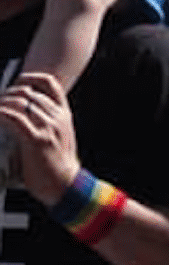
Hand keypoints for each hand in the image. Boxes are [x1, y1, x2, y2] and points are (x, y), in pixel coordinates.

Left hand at [0, 71, 77, 201]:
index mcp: (64, 116)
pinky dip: (0, 113)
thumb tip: (22, 115)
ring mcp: (48, 128)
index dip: (30, 78)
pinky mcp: (35, 140)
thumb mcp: (60, 138)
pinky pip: (13, 118)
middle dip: (8, 93)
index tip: (16, 82)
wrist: (67, 187)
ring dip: (1, 103)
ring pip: (19, 102)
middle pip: (28, 92)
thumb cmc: (58, 166)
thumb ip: (47, 123)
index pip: (49, 84)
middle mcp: (57, 118)